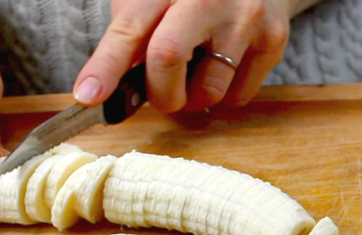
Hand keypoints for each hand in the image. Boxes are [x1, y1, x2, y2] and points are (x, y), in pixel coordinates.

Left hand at [74, 0, 318, 113]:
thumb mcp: (153, 1)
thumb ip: (133, 37)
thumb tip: (109, 90)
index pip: (129, 29)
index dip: (106, 66)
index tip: (88, 96)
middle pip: (167, 57)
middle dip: (160, 93)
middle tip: (162, 98)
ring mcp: (243, 16)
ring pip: (209, 89)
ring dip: (195, 99)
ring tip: (199, 75)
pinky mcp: (272, 38)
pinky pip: (238, 95)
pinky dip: (225, 94)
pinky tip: (226, 66)